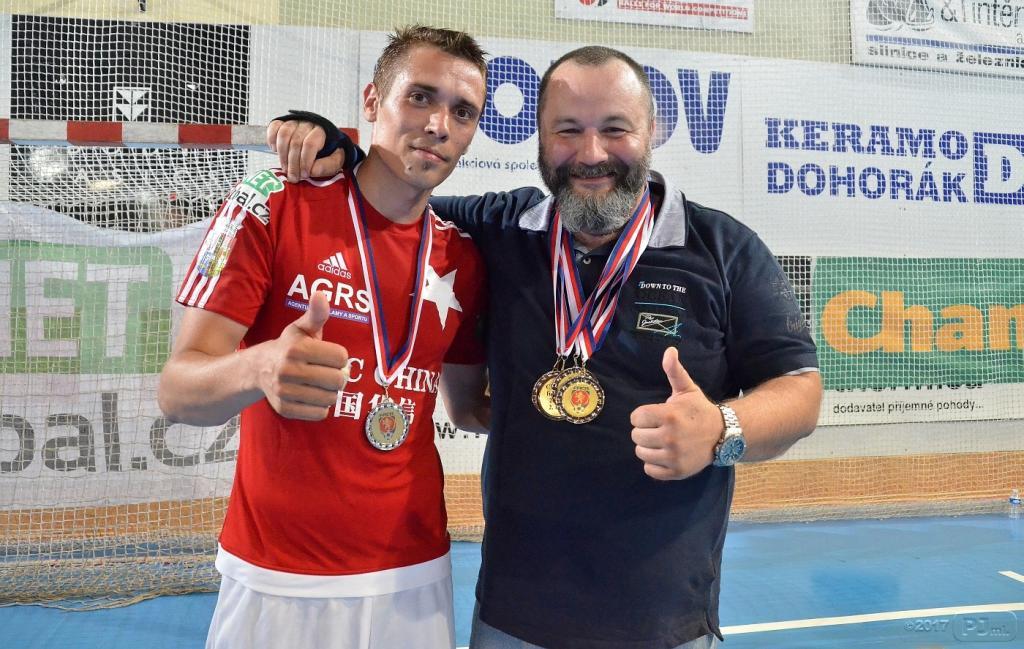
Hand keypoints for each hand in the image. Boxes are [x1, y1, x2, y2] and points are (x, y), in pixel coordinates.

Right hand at [256, 291, 349, 419]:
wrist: (257, 369)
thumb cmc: (288, 347)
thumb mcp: (301, 328)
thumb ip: (316, 314)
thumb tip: (320, 293)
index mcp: (297, 348)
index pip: (342, 357)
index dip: (340, 357)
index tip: (330, 356)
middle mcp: (289, 370)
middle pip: (338, 380)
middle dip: (338, 376)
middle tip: (328, 372)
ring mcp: (285, 391)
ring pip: (331, 398)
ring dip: (330, 392)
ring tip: (320, 384)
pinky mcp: (284, 408)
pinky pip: (319, 413)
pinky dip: (320, 407)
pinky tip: (312, 396)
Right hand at [266, 119, 345, 182]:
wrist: (324, 143)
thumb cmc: (329, 152)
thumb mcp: (335, 161)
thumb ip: (327, 166)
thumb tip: (312, 170)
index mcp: (322, 131)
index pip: (310, 144)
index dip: (305, 161)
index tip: (304, 175)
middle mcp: (307, 123)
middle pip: (295, 142)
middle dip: (293, 163)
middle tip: (293, 177)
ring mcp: (294, 122)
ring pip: (284, 135)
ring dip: (282, 155)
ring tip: (285, 168)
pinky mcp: (283, 122)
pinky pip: (274, 127)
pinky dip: (271, 139)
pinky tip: (275, 150)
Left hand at [629, 347, 722, 479]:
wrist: (723, 435)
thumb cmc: (699, 411)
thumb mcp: (688, 390)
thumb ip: (674, 371)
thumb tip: (669, 350)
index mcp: (669, 415)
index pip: (636, 417)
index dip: (643, 415)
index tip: (656, 415)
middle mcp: (670, 437)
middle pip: (636, 436)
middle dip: (645, 430)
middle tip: (659, 428)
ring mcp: (673, 456)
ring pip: (641, 453)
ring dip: (648, 447)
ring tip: (662, 441)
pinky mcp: (676, 472)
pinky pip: (650, 470)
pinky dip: (654, 464)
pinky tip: (665, 454)